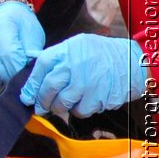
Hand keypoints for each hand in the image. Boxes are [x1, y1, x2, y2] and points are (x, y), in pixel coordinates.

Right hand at [0, 0, 43, 89]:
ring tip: (16, 79)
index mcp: (2, 29)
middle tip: (26, 80)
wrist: (1, 11)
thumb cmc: (20, 22)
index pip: (10, 57)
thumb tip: (33, 74)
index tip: (31, 76)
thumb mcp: (33, 33)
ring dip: (5, 82)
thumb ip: (32, 54)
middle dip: (14, 79)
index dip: (22, 70)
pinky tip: (5, 77)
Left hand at [19, 35, 149, 116]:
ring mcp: (88, 83)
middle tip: (41, 108)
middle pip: (49, 89)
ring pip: (63, 104)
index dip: (31, 86)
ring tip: (63, 105)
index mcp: (65, 51)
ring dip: (60, 108)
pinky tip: (83, 102)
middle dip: (42, 102)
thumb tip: (30, 67)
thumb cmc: (99, 53)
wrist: (131, 61)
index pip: (39, 69)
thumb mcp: (75, 46)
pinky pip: (81, 111)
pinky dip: (78, 110)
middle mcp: (75, 66)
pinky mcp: (100, 97)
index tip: (27, 98)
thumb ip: (55, 58)